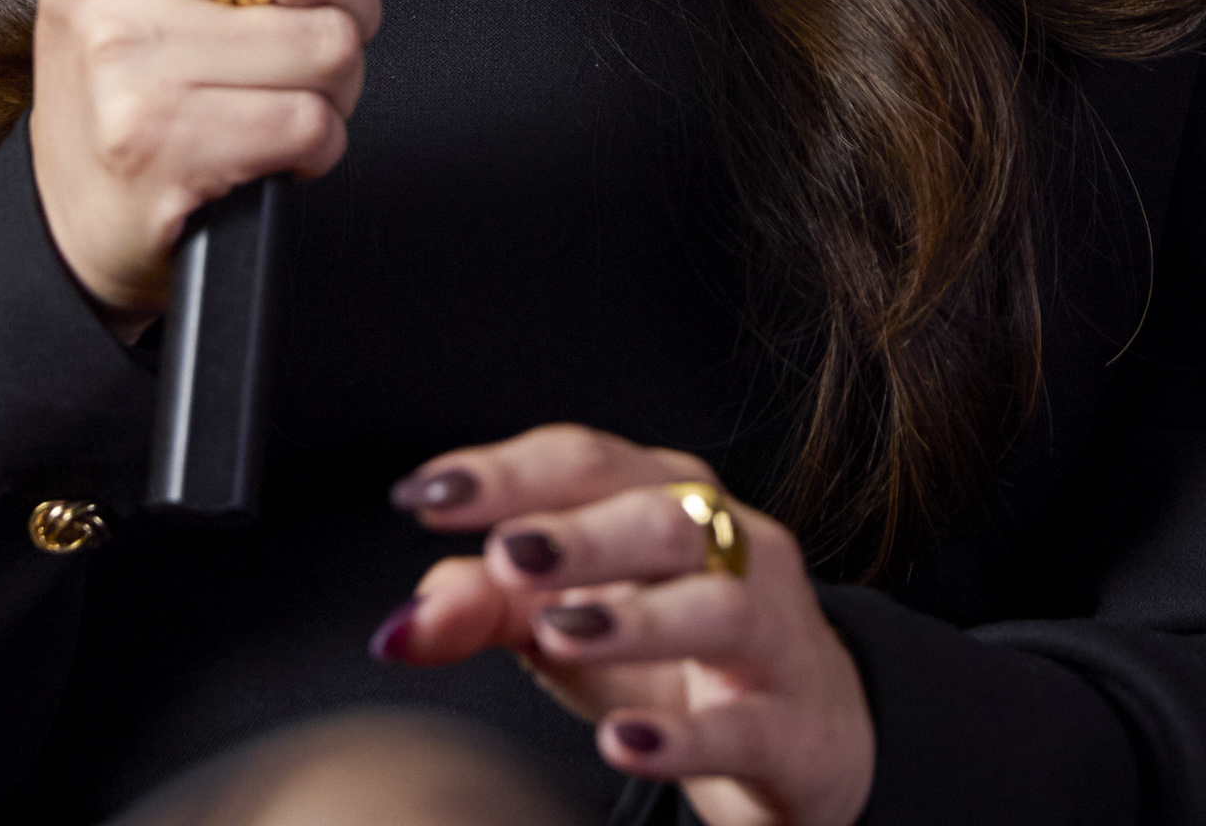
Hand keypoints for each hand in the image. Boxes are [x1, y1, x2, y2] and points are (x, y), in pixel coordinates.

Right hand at [29, 0, 450, 323]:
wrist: (81, 204)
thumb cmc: (154, 71)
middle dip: (348, 8)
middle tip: (303, 35)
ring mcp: (124, 48)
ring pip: (329, 44)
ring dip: (333, 87)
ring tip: (276, 94)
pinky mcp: (149, 137)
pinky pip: (308, 123)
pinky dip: (314, 146)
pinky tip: (264, 145)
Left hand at [375, 424, 874, 825]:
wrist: (806, 736)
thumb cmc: (668, 658)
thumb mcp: (568, 621)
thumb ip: (484, 605)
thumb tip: (398, 625)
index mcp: (664, 493)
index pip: (582, 461)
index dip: (502, 472)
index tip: (418, 498)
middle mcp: (729, 541)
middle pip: (655, 516)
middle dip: (577, 533)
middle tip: (504, 554)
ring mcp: (773, 629)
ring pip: (713, 604)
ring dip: (633, 617)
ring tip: (559, 631)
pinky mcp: (796, 723)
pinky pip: (745, 724)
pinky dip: (685, 736)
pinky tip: (625, 743)